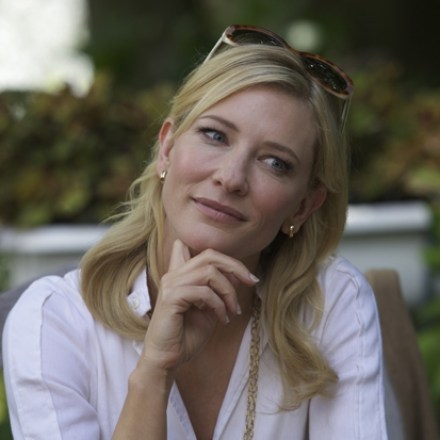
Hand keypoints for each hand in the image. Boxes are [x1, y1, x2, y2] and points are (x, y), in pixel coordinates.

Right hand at [141, 239, 258, 371]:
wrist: (167, 359)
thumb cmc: (186, 335)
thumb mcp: (210, 308)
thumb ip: (219, 291)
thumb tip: (237, 276)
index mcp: (181, 275)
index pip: (200, 250)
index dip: (225, 257)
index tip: (245, 275)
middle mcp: (174, 275)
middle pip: (209, 255)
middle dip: (235, 266)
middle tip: (251, 282)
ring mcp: (171, 284)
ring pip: (209, 272)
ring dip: (228, 291)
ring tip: (234, 310)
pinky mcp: (171, 297)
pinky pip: (204, 292)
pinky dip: (219, 305)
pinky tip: (223, 319)